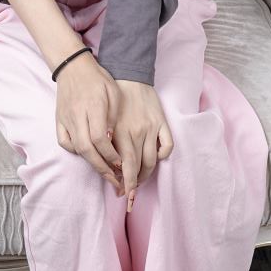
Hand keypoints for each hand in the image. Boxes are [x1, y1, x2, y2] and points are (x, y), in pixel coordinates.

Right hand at [54, 52, 126, 194]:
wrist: (73, 67)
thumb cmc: (98, 79)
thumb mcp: (113, 93)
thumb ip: (113, 116)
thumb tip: (110, 140)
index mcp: (93, 106)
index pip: (100, 139)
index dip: (111, 155)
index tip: (121, 163)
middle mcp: (77, 114)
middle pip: (87, 149)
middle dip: (102, 167)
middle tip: (114, 179)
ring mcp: (66, 118)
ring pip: (76, 148)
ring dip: (91, 162)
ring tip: (105, 171)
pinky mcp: (59, 120)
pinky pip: (64, 142)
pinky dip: (75, 151)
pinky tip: (87, 154)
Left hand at [111, 79, 174, 200]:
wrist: (128, 75)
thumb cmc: (110, 100)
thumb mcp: (102, 120)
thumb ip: (106, 142)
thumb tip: (109, 166)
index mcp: (120, 133)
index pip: (126, 167)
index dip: (126, 184)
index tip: (123, 196)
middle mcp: (137, 132)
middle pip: (140, 167)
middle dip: (135, 185)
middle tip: (130, 194)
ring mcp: (151, 128)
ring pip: (153, 160)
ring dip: (146, 174)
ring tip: (139, 179)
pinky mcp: (162, 122)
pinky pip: (167, 145)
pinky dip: (163, 155)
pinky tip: (155, 158)